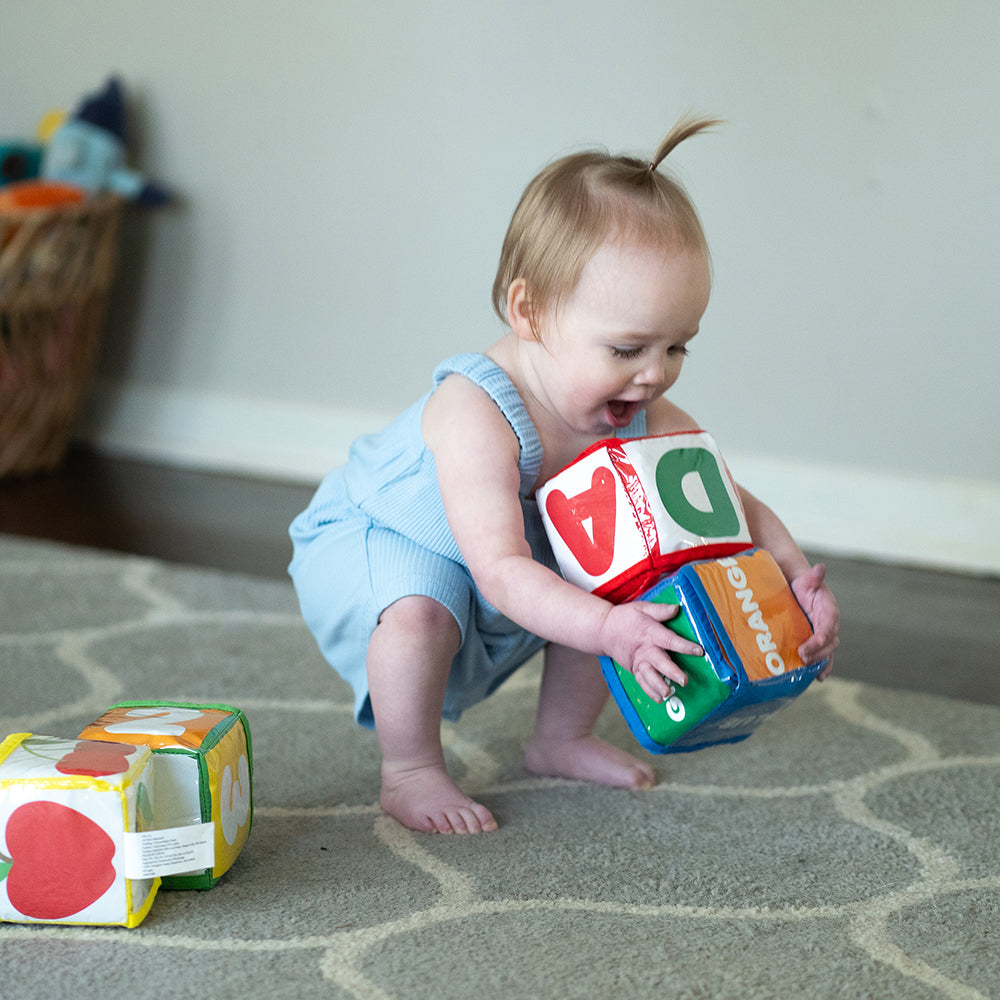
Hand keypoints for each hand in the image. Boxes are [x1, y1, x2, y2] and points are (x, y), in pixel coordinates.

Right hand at [598, 601, 702, 701]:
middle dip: (672, 671)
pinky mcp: (633, 669)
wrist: (604, 630)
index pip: (669, 640)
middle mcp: (645, 649)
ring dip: (658, 685)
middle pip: (660, 662)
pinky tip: (659, 699)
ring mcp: (638, 661)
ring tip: (668, 694)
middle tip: (684, 680)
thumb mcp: (642, 608)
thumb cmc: (625, 617)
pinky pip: (642, 682)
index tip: (699, 651)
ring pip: (649, 675)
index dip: (684, 646)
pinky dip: (649, 691)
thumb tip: (677, 608)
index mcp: (650, 633)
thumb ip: (660, 610)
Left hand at [791, 564, 839, 678]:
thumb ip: (814, 577)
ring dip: (819, 661)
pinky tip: (819, 677)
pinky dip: (823, 667)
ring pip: (827, 651)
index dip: (820, 638)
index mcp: (829, 611)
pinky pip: (824, 656)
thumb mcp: (807, 580)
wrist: (801, 589)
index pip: (828, 627)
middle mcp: (830, 624)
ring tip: (809, 669)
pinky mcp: (818, 641)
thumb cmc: (804, 584)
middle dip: (817, 651)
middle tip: (802, 657)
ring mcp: (825, 634)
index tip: (809, 645)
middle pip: (828, 642)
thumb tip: (820, 568)